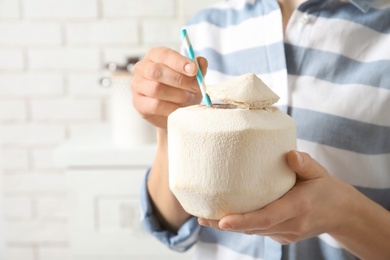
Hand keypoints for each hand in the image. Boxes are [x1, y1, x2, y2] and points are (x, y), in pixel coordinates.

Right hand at [131, 47, 205, 128]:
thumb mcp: (192, 76)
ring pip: (156, 89)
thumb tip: (201, 62)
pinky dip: (171, 108)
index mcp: (155, 55)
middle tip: (196, 87)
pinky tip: (179, 109)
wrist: (174, 111)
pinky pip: (155, 105)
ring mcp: (137, 85)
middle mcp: (142, 68)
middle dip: (179, 80)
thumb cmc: (182, 88)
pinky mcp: (138, 103)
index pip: (164, 54)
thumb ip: (198, 67)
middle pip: (157, 71)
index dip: (179, 62)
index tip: (194, 70)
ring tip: (189, 98)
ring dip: (177, 95)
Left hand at [198, 150, 351, 244]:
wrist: (341, 213)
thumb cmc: (326, 188)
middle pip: (254, 228)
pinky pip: (259, 231)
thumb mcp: (319, 172)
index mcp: (299, 207)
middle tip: (201, 216)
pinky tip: (225, 217)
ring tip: (205, 217)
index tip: (222, 221)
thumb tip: (289, 154)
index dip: (244, 220)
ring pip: (254, 231)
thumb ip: (305, 164)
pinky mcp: (282, 236)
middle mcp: (291, 225)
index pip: (267, 217)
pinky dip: (242, 225)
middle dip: (226, 224)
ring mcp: (286, 234)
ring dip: (230, 226)